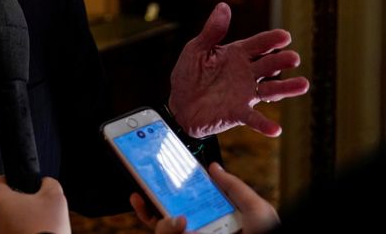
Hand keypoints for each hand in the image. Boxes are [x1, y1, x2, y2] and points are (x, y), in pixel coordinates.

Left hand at [0, 175, 70, 233]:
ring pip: (0, 223)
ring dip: (12, 223)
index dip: (12, 181)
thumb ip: (48, 183)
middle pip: (0, 204)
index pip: (0, 181)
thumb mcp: (55, 197)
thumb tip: (45, 182)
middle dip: (15, 206)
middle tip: (32, 211)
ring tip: (31, 228)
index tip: (20, 185)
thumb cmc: (46, 230)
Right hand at [129, 163, 279, 233]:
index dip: (161, 193)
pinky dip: (168, 230)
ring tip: (181, 221)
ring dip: (163, 224)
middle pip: (161, 218)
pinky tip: (182, 226)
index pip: (180, 205)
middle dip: (146, 206)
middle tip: (140, 196)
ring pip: (161, 231)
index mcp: (211, 220)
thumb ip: (234, 187)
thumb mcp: (256, 209)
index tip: (147, 179)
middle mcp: (197, 232)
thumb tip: (214, 167)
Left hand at [168, 2, 309, 137]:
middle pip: (268, 65)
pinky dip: (264, 124)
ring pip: (270, 89)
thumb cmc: (189, 74)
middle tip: (293, 58)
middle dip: (281, 61)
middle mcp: (246, 73)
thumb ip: (212, 31)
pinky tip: (276, 130)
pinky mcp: (238, 112)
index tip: (285, 36)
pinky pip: (254, 118)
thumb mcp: (196, 49)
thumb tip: (223, 6)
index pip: (258, 44)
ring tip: (303, 85)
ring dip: (286, 88)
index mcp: (237, 54)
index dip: (271, 40)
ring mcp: (245, 93)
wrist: (179, 104)